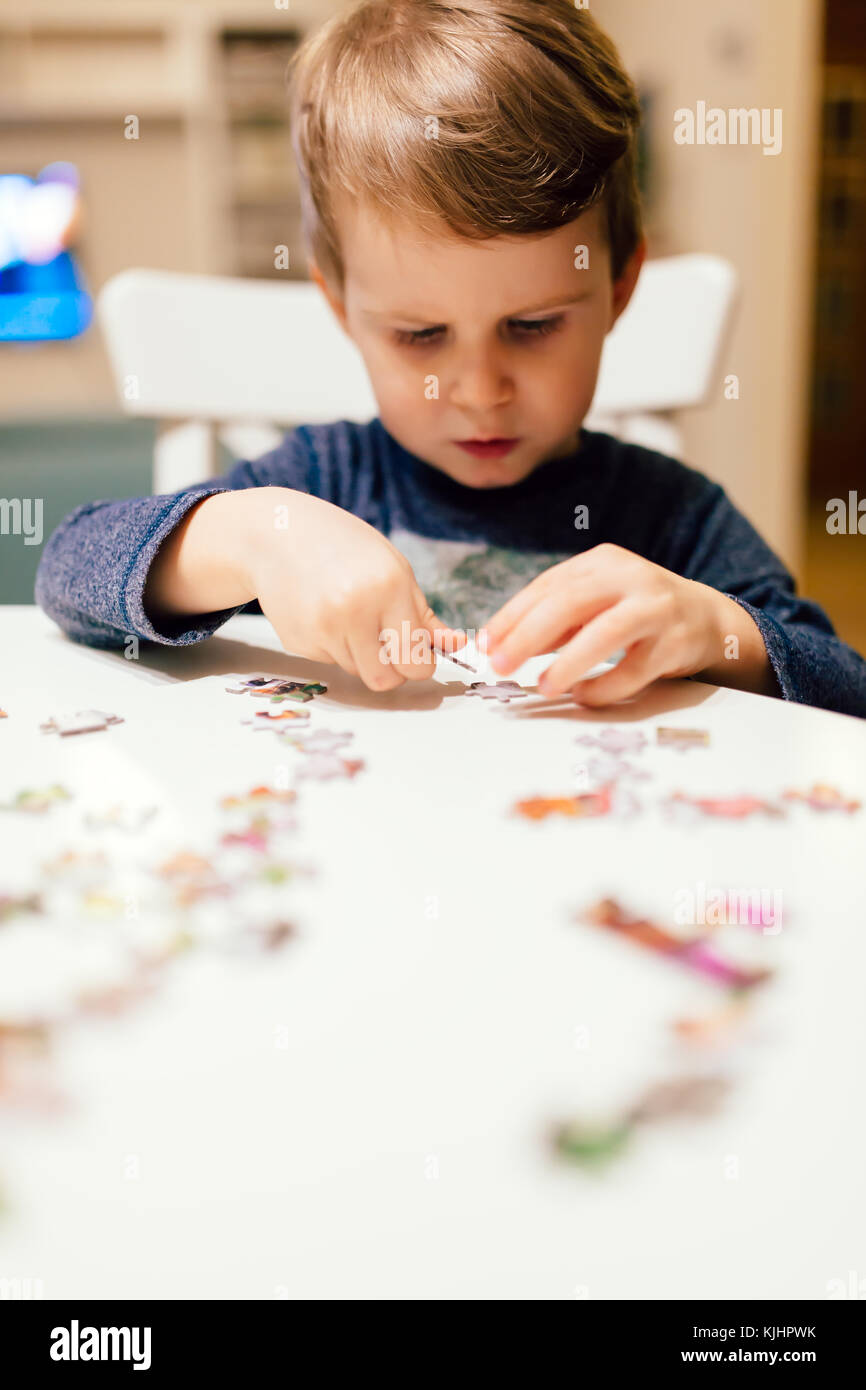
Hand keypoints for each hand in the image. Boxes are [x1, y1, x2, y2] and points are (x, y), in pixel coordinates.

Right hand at [248, 490, 464, 689]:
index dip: (421, 665)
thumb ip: (423, 614)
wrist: (277, 534)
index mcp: (387, 589)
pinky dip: (334, 646)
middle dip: (394, 672)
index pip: (414, 660)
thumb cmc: (344, 546)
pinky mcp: (297, 641)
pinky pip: (330, 661)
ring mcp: (321, 629)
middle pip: (384, 680)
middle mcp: (353, 611)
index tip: (418, 656)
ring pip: (357, 672)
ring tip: (351, 617)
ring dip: (362, 655)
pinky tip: (324, 612)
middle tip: (391, 651)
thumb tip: (458, 646)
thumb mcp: (394, 569)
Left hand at [481, 543, 774, 704]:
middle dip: (528, 635)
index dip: (512, 615)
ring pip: (606, 633)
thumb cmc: (636, 611)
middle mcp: (630, 577)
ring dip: (569, 663)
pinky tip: (583, 695)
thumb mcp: (596, 603)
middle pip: (570, 602)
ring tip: (544, 686)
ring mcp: (656, 608)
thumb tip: (501, 645)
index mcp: (602, 562)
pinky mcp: (675, 643)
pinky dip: (605, 686)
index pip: (547, 585)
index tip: (484, 643)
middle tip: (500, 664)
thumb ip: (554, 621)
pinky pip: (634, 669)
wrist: (705, 618)